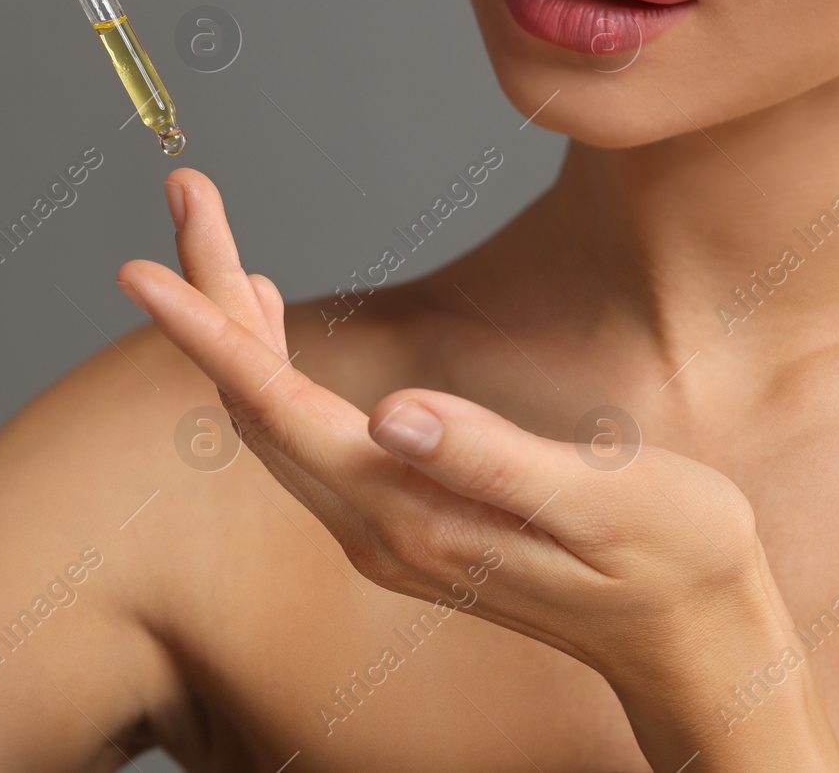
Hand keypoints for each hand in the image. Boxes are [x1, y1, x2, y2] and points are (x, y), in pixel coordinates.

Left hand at [118, 169, 838, 768]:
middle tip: (189, 196)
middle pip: (254, 403)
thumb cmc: (670, 561)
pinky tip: (274, 327)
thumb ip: (489, 460)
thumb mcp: (599, 502)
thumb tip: (388, 413)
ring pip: (274, 418)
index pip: (277, 409)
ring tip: (217, 241)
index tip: (145, 266)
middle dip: (210, 299)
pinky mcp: (409, 516)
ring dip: (236, 328)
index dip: (208, 331)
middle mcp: (380, 526)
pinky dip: (274, 369)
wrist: (694, 642)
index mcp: (413, 514)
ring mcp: (389, 527)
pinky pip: (306, 436)